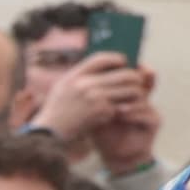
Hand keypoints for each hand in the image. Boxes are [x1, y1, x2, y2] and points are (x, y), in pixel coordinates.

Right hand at [35, 51, 161, 167]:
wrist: (51, 131)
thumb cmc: (57, 108)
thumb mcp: (63, 85)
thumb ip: (80, 74)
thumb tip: (104, 65)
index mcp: (76, 75)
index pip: (102, 59)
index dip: (116, 58)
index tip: (124, 61)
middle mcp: (87, 84)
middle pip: (124, 74)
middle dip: (135, 77)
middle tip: (138, 80)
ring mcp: (96, 99)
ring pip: (130, 90)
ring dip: (136, 92)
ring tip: (135, 95)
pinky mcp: (103, 112)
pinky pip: (122, 106)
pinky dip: (123, 109)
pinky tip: (120, 111)